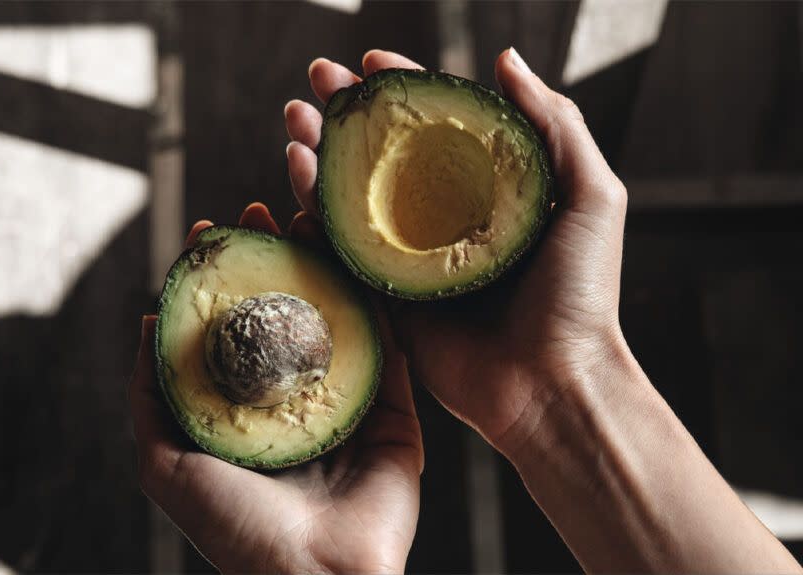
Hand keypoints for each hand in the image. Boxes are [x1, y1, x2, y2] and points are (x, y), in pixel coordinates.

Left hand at [129, 204, 423, 573]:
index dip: (221, 277)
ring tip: (307, 213)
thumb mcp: (162, 462)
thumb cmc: (232, 527)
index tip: (210, 233)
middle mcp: (296, 401)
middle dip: (273, 256)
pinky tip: (354, 252)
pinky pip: (385, 342)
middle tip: (262, 211)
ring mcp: (347, 402)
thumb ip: (150, 396)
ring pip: (337, 314)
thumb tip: (147, 322)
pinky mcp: (392, 410)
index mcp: (248, 412)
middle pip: (286, 310)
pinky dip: (371, 294)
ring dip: (323, 262)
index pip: (233, 327)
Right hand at [284, 48, 628, 456]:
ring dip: (320, 149)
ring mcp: (409, 256)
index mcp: (489, 189)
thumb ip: (555, 125)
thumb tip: (506, 60)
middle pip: (384, 151)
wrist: (552, 382)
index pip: (437, 124)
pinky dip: (312, 206)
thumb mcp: (591, 197)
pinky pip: (339, 245)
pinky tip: (296, 169)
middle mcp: (443, 217)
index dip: (403, 88)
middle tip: (319, 78)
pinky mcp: (383, 294)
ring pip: (352, 192)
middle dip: (347, 112)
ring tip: (296, 116)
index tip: (372, 61)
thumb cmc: (581, 294)